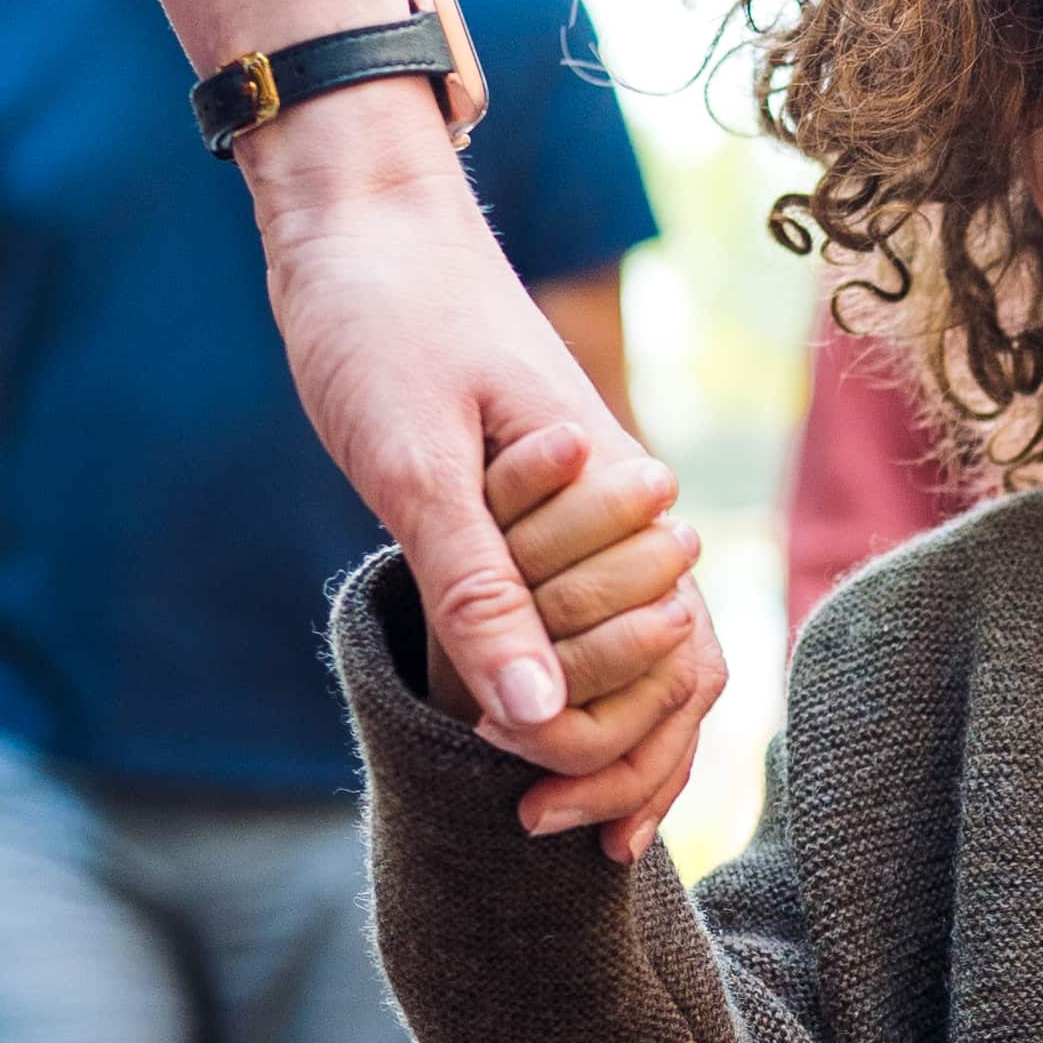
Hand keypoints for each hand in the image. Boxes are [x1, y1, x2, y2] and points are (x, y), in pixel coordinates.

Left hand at [249, 103, 725, 858]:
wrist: (361, 215)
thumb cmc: (380, 322)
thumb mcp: (413, 461)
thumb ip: (477, 588)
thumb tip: (532, 718)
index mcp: (619, 493)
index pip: (669, 662)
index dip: (610, 748)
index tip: (527, 792)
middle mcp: (634, 508)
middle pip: (681, 671)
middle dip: (625, 765)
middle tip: (543, 827)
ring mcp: (603, 511)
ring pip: (655, 655)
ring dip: (618, 742)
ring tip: (561, 823)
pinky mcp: (557, 511)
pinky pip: (604, 620)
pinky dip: (591, 692)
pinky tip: (547, 746)